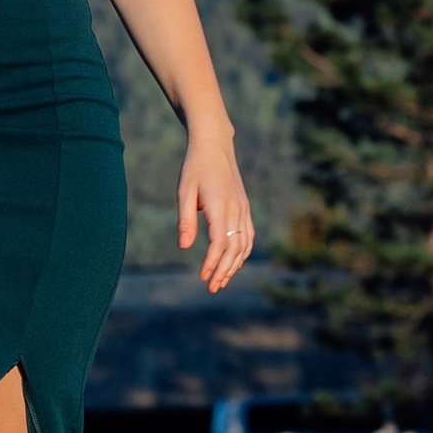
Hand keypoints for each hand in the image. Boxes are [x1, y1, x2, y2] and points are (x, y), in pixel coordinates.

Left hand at [180, 131, 253, 292]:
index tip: (203, 277)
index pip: (219, 243)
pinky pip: (248, 235)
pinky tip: (234, 262)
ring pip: (244, 245)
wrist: (215, 145)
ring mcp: (243, 209)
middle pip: (234, 249)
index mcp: (220, 207)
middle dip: (223, 271)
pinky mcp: (245, 207)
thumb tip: (183, 247)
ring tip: (221, 281)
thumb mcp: (184, 191)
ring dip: (234, 265)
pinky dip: (243, 252)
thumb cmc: (195, 167)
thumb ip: (186, 220)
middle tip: (212, 288)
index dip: (212, 263)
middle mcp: (236, 210)